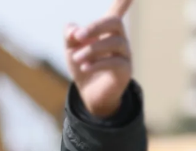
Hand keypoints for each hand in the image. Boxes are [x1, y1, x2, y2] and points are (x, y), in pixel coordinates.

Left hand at [65, 0, 132, 117]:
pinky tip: (85, 67)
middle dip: (95, 27)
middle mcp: (119, 38)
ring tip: (76, 59)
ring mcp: (125, 54)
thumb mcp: (71, 51)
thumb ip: (70, 37)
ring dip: (92, 49)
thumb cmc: (83, 67)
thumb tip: (71, 29)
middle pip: (114, 22)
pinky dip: (98, 63)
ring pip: (114, 43)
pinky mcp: (125, 70)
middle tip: (77, 37)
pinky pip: (115, 62)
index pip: (117, 9)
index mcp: (106, 31)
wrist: (90, 94)